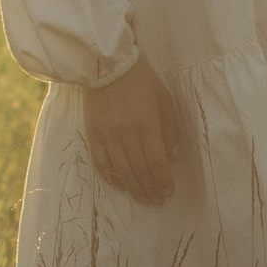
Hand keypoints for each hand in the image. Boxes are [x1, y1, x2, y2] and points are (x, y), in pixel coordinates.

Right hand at [84, 54, 185, 204]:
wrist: (106, 65)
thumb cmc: (141, 80)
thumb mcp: (164, 98)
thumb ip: (170, 128)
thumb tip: (173, 156)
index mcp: (147, 124)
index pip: (156, 161)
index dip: (163, 180)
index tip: (170, 191)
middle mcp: (126, 133)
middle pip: (140, 170)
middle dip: (151, 189)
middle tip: (158, 200)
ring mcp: (107, 136)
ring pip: (121, 171)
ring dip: (134, 189)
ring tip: (143, 199)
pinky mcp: (93, 135)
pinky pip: (101, 164)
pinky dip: (112, 179)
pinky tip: (121, 186)